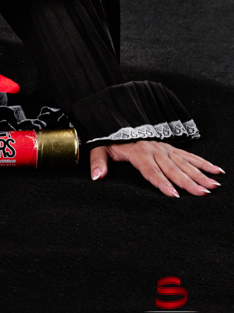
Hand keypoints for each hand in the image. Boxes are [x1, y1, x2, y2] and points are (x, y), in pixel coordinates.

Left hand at [89, 140, 223, 196]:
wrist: (116, 119)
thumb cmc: (109, 138)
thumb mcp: (99, 147)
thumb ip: (98, 162)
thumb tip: (97, 177)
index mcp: (138, 152)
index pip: (152, 170)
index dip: (162, 182)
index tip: (173, 194)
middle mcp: (154, 150)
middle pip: (173, 168)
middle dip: (188, 181)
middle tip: (203, 192)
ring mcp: (164, 148)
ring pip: (185, 162)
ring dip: (200, 173)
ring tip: (214, 184)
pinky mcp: (170, 147)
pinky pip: (189, 155)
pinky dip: (203, 162)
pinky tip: (216, 170)